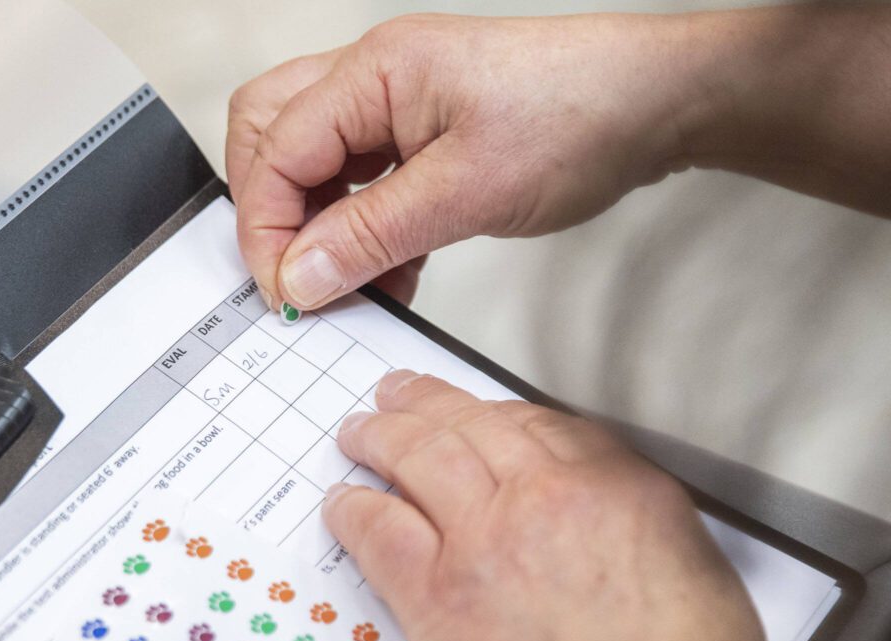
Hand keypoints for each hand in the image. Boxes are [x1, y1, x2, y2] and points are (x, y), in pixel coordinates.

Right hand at [226, 13, 699, 309]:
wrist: (651, 106)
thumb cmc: (576, 116)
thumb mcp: (466, 190)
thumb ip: (372, 235)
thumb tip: (300, 276)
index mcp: (373, 73)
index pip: (277, 150)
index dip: (267, 227)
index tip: (285, 290)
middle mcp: (374, 80)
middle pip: (272, 136)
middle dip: (270, 210)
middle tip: (293, 275)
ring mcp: (397, 106)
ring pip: (317, 164)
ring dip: (320, 227)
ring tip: (347, 285)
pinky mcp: (424, 137)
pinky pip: (366, 184)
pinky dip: (364, 231)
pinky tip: (388, 274)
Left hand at [323, 370, 769, 640]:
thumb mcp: (701, 576)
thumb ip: (649, 518)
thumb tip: (615, 502)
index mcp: (617, 487)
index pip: (540, 422)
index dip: (494, 411)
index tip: (476, 411)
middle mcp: (548, 495)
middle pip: (471, 425)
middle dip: (426, 402)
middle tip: (399, 392)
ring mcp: (486, 539)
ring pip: (419, 456)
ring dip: (381, 434)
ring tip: (360, 429)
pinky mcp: (438, 595)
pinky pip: (381, 530)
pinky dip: (355, 509)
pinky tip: (343, 503)